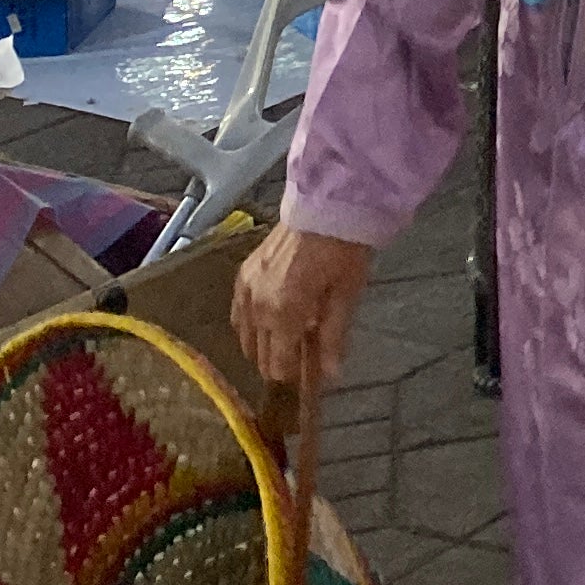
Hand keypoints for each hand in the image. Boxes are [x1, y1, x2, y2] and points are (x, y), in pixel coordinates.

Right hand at [232, 224, 375, 392]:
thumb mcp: (346, 296)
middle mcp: (256, 306)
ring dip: (263, 344)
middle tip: (301, 359)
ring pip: (245, 336)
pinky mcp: (242, 274)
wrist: (327, 205)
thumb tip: (331, 376)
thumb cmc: (344, 252)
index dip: (292, 377)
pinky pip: (238, 313)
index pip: (276, 365)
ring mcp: (245, 289)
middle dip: (279, 362)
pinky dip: (251, 324)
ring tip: (288, 340)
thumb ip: (334, 338)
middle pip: (259, 354)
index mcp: (282, 314)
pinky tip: (268, 323)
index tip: (307, 379)